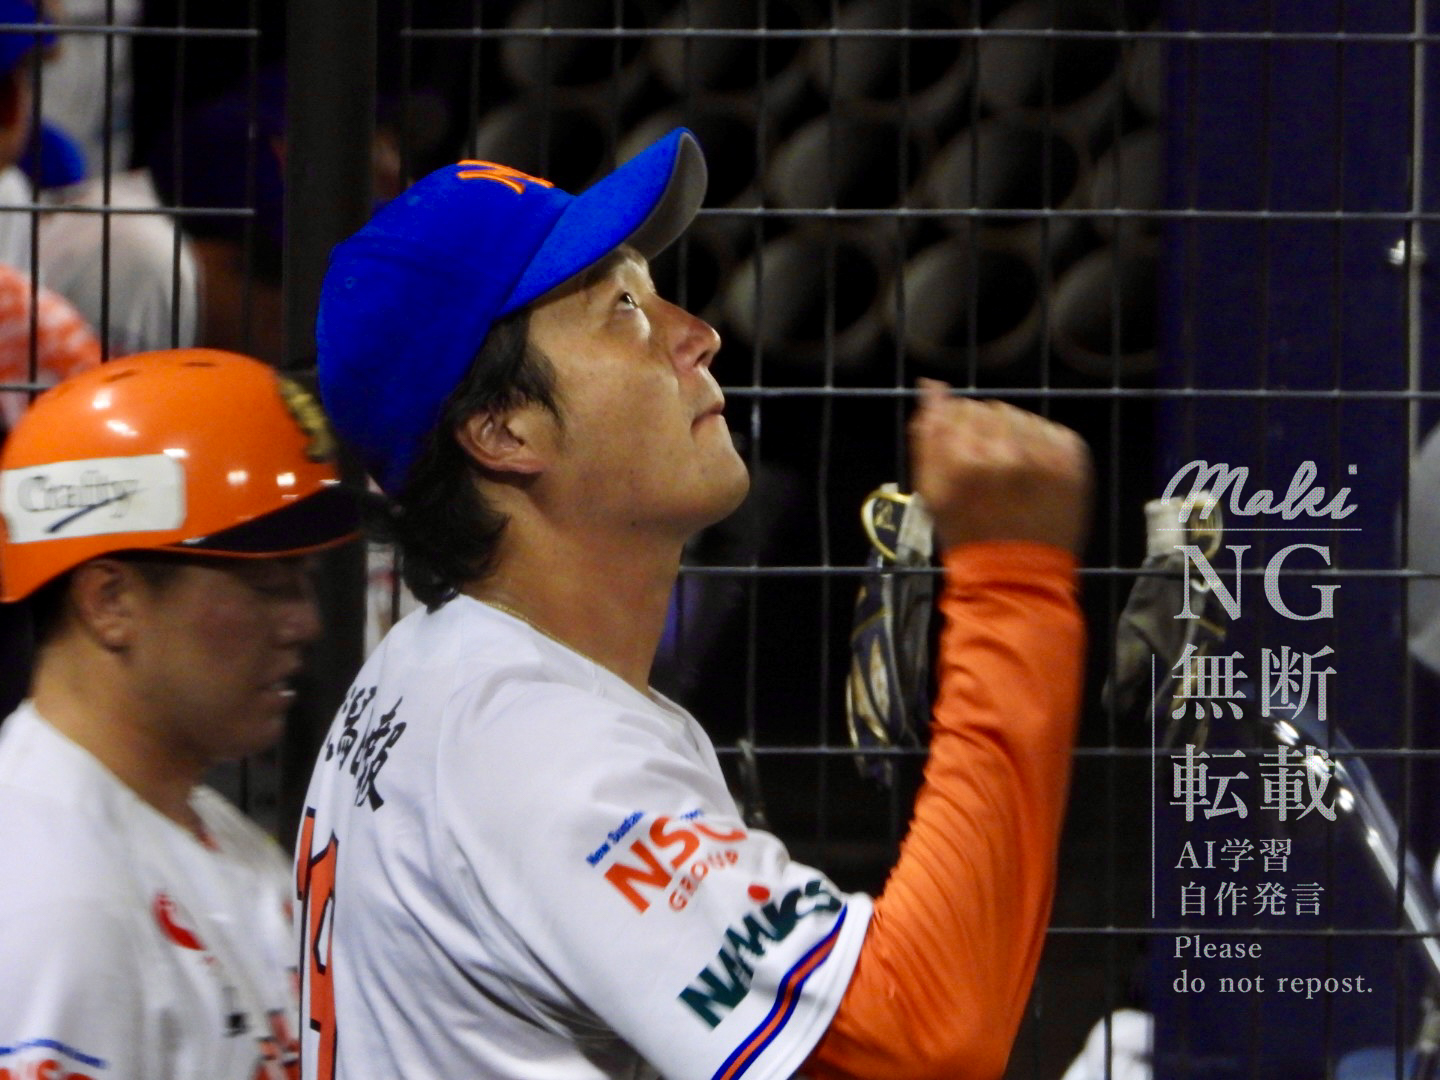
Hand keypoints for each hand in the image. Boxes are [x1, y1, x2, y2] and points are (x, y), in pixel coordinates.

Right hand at [908, 379, 1091, 554]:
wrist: (1016, 575)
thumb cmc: (966, 532)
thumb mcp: (931, 490)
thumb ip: (928, 434)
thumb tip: (931, 386)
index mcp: (966, 460)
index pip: (961, 408)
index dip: (960, 430)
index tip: (964, 454)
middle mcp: (1007, 452)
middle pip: (992, 408)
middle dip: (986, 431)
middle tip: (989, 468)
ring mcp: (1045, 455)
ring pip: (1021, 416)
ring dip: (1014, 436)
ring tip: (1012, 472)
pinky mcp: (1072, 458)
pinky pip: (1050, 429)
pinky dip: (1041, 445)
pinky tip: (1033, 474)